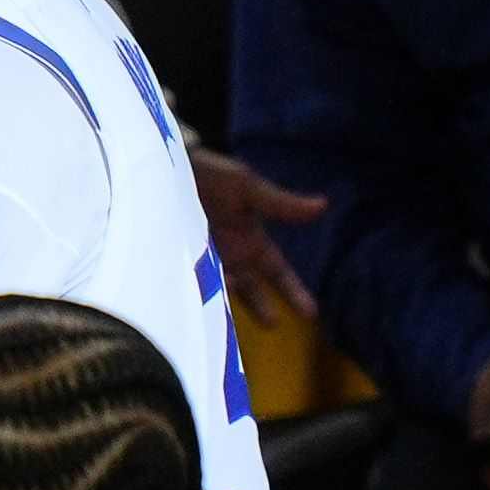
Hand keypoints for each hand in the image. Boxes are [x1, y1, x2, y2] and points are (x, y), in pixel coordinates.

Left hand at [189, 145, 326, 322]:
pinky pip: (193, 279)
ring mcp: (204, 259)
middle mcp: (231, 255)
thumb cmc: (211, 173)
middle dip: (263, 306)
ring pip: (222, 289)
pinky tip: (211, 282)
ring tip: (230, 294)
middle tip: (273, 323)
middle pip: (252, 289)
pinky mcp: (179, 258)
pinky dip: (203, 284)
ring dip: (230, 296)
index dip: (294, 292)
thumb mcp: (247, 187)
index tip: (311, 314)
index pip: (278, 273)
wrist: (166, 166)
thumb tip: (323, 206)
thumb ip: (280, 204)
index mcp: (251, 241)